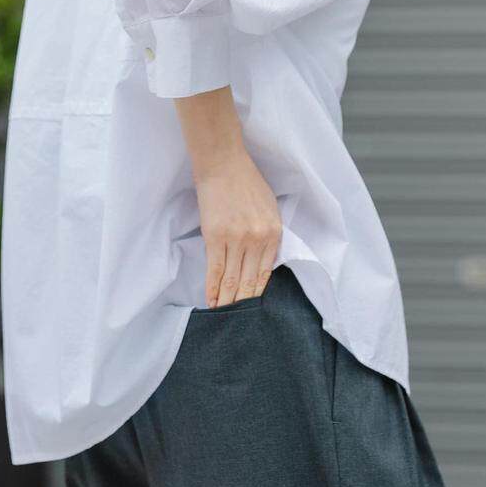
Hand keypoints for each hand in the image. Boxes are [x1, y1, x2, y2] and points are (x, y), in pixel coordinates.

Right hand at [194, 149, 282, 306]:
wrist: (224, 164)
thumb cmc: (246, 182)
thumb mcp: (269, 208)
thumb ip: (268, 234)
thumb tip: (260, 260)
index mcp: (274, 233)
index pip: (265, 273)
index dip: (257, 294)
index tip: (253, 310)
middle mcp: (257, 239)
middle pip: (249, 281)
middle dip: (243, 303)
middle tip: (240, 323)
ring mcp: (236, 239)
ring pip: (232, 279)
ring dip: (227, 300)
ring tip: (223, 317)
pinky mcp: (215, 236)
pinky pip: (215, 269)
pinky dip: (213, 287)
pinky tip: (211, 300)